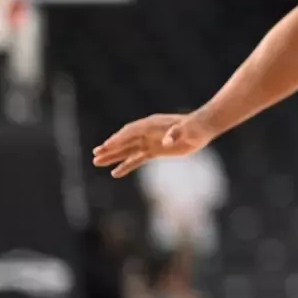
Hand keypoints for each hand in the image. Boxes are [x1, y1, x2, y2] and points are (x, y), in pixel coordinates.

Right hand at [92, 113, 213, 178]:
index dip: (118, 139)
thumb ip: (175, 133)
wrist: (202, 128)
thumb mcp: (187, 129)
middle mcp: (147, 133)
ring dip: (113, 156)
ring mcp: (150, 142)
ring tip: (97, 163)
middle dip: (110, 148)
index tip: (105, 147)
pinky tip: (115, 172)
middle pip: (124, 141)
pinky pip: (137, 158)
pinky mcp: (155, 151)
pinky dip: (127, 165)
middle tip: (95, 155)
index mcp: (151, 125)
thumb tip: (166, 141)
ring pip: (128, 150)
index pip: (130, 132)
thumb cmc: (194, 126)